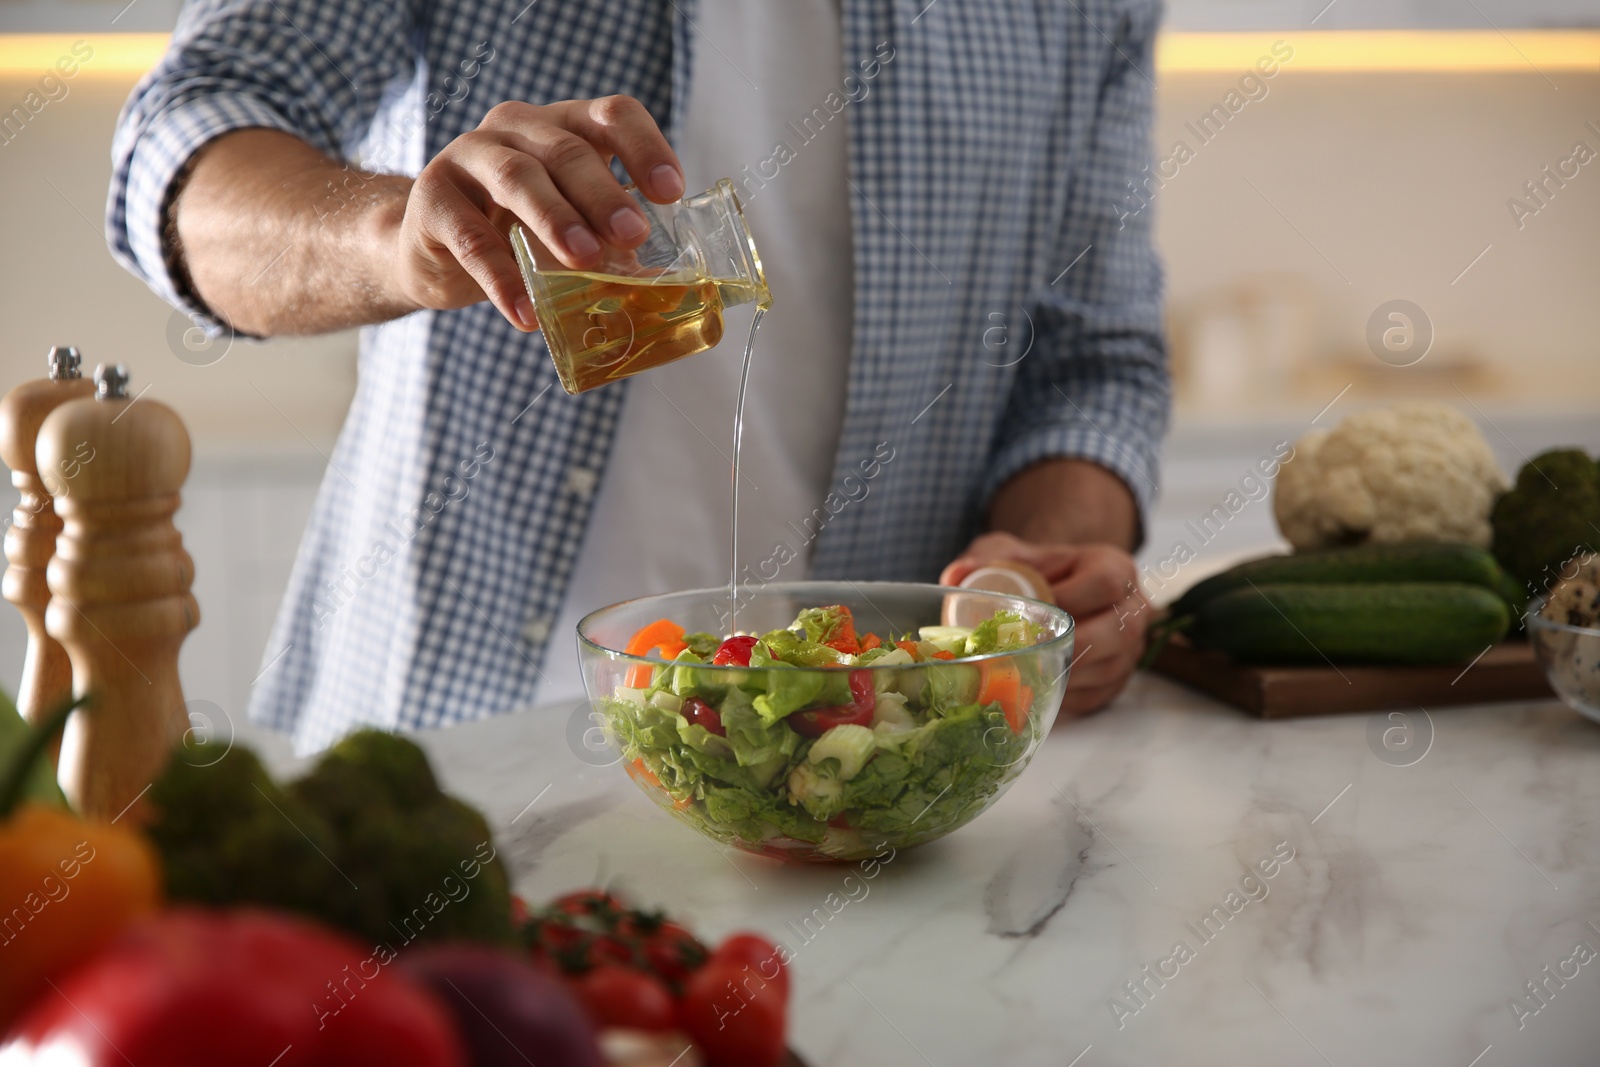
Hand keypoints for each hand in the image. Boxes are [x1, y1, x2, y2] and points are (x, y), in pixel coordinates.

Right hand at [390, 96, 684, 329]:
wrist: (433, 248)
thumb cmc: (515, 231)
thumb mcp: (568, 226)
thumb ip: (609, 242)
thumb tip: (664, 284)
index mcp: (562, 126)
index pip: (612, 115)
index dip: (645, 148)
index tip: (671, 192)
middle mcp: (516, 128)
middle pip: (567, 150)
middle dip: (604, 194)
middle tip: (633, 235)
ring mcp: (469, 157)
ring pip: (518, 178)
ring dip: (555, 219)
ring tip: (585, 261)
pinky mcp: (433, 199)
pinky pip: (471, 239)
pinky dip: (502, 279)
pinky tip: (525, 313)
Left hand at [940, 531, 1149, 716]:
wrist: (1051, 587)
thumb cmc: (1031, 569)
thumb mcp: (1008, 552)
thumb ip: (985, 557)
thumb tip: (955, 577)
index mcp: (1115, 568)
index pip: (1105, 584)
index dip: (1069, 601)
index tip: (1029, 613)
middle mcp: (1135, 608)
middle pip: (1116, 634)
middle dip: (1067, 649)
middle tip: (1026, 655)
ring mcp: (1130, 648)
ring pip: (1106, 670)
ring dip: (1064, 677)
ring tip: (1024, 674)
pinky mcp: (1118, 680)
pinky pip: (1096, 696)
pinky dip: (1064, 697)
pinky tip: (1034, 690)